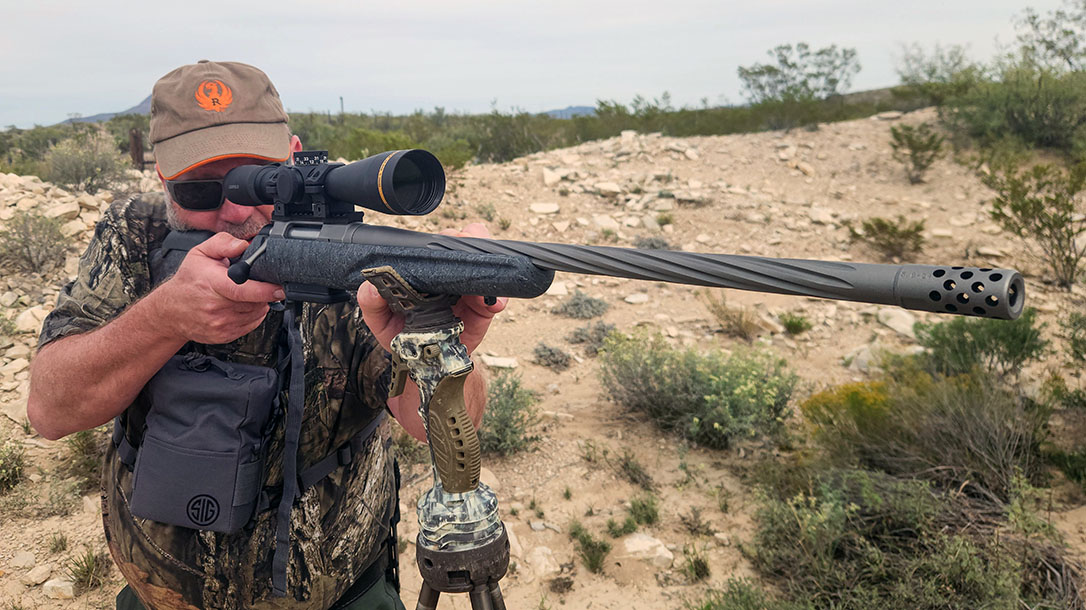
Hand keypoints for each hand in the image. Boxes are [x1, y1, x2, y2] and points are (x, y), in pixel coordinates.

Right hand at [156, 232, 284, 343]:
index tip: (279, 288)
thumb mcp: (200, 253)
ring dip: (258, 303)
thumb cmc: (189, 281)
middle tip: (254, 283)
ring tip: (245, 293)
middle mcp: (216, 307)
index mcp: (212, 284)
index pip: (243, 290)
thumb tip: (243, 245)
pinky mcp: (225, 336)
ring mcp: (220, 324)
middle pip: (255, 302)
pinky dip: (253, 314)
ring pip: (256, 313)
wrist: (171, 310)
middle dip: (262, 292)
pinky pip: (252, 324)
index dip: (265, 290)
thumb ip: (222, 243)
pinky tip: (242, 305)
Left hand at [358, 223, 507, 352]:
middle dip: (466, 241)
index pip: (433, 244)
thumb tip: (372, 287)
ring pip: (484, 263)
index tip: (441, 242)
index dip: (440, 237)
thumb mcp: (380, 319)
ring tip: (478, 281)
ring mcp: (468, 288)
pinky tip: (492, 303)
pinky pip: (496, 297)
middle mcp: (448, 273)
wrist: (425, 362)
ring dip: (485, 265)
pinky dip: (497, 298)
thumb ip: (371, 302)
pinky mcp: (484, 307)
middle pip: (462, 243)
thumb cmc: (402, 335)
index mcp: (424, 269)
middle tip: (463, 257)